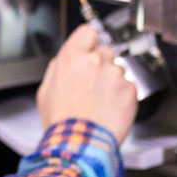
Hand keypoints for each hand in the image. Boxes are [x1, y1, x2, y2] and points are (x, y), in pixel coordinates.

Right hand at [35, 24, 137, 143]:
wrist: (80, 145)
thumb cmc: (62, 122)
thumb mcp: (46, 91)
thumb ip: (58, 68)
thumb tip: (66, 60)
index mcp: (72, 57)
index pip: (88, 31)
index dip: (88, 42)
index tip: (89, 50)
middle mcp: (96, 61)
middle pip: (105, 51)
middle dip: (100, 65)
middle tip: (92, 86)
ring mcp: (115, 75)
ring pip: (117, 70)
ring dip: (111, 82)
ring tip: (100, 103)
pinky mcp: (130, 90)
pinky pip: (128, 87)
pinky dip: (122, 97)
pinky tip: (109, 109)